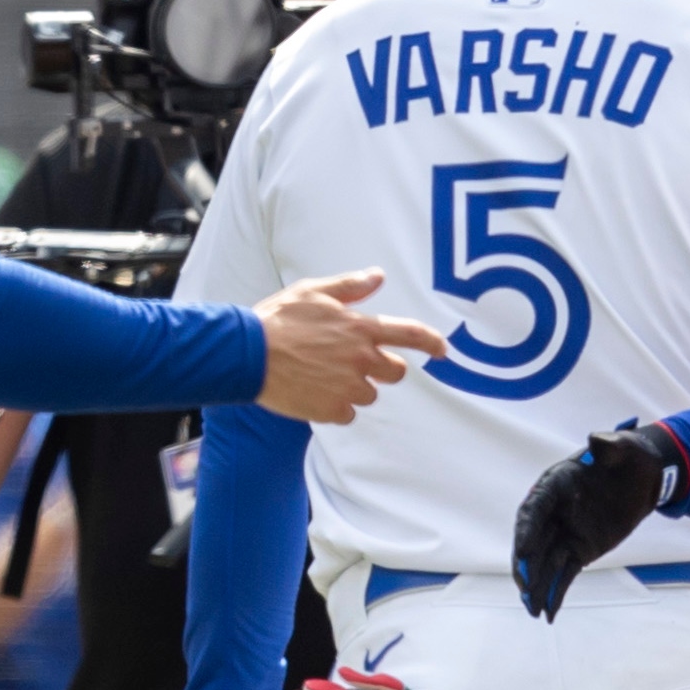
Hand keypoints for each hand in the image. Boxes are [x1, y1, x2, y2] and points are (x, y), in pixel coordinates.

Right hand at [252, 269, 447, 422]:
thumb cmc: (278, 319)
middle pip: (395, 371)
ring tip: (322, 375)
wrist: (247, 355)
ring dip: (354, 388)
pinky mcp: (333, 410)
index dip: (431, 343)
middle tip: (352, 362)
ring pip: (369, 394)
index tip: (443, 350)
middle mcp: (361, 359)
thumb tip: (378, 276)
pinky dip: (335, 406)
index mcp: (360, 328)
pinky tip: (312, 391)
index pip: (410, 334)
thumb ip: (350, 286)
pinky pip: (347, 413)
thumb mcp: (314, 292)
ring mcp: (348, 387)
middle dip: (381, 368)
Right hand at [510, 422, 682, 618]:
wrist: (644, 477)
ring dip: (537, 587)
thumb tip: (597, 439)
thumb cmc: (630, 457)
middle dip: (527, 567)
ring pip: (545, 563)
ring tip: (532, 610)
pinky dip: (556, 593)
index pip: (533, 510)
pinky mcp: (579, 550)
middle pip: (533, 542)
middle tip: (525, 588)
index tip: (522, 553)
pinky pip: (564, 574)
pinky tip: (549, 614)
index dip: (526, 532)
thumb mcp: (624, 448)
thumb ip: (609, 444)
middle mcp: (553, 512)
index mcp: (555, 485)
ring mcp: (564, 533)